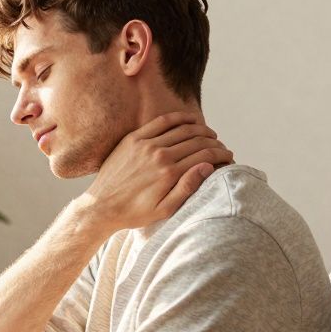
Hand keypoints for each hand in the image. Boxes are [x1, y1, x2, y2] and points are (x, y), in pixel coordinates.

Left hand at [80, 111, 232, 232]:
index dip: (221, 154)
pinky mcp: (134, 138)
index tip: (229, 157)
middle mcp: (159, 154)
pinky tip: (191, 120)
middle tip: (222, 147)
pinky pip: (162, 121)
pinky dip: (180, 118)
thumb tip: (208, 166)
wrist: (101, 206)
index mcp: (169, 173)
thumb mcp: (164, 209)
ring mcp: (145, 144)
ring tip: (211, 135)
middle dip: (215, 143)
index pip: (205, 155)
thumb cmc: (134, 213)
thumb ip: (188, 188)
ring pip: (182, 129)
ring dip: (201, 130)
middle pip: (196, 140)